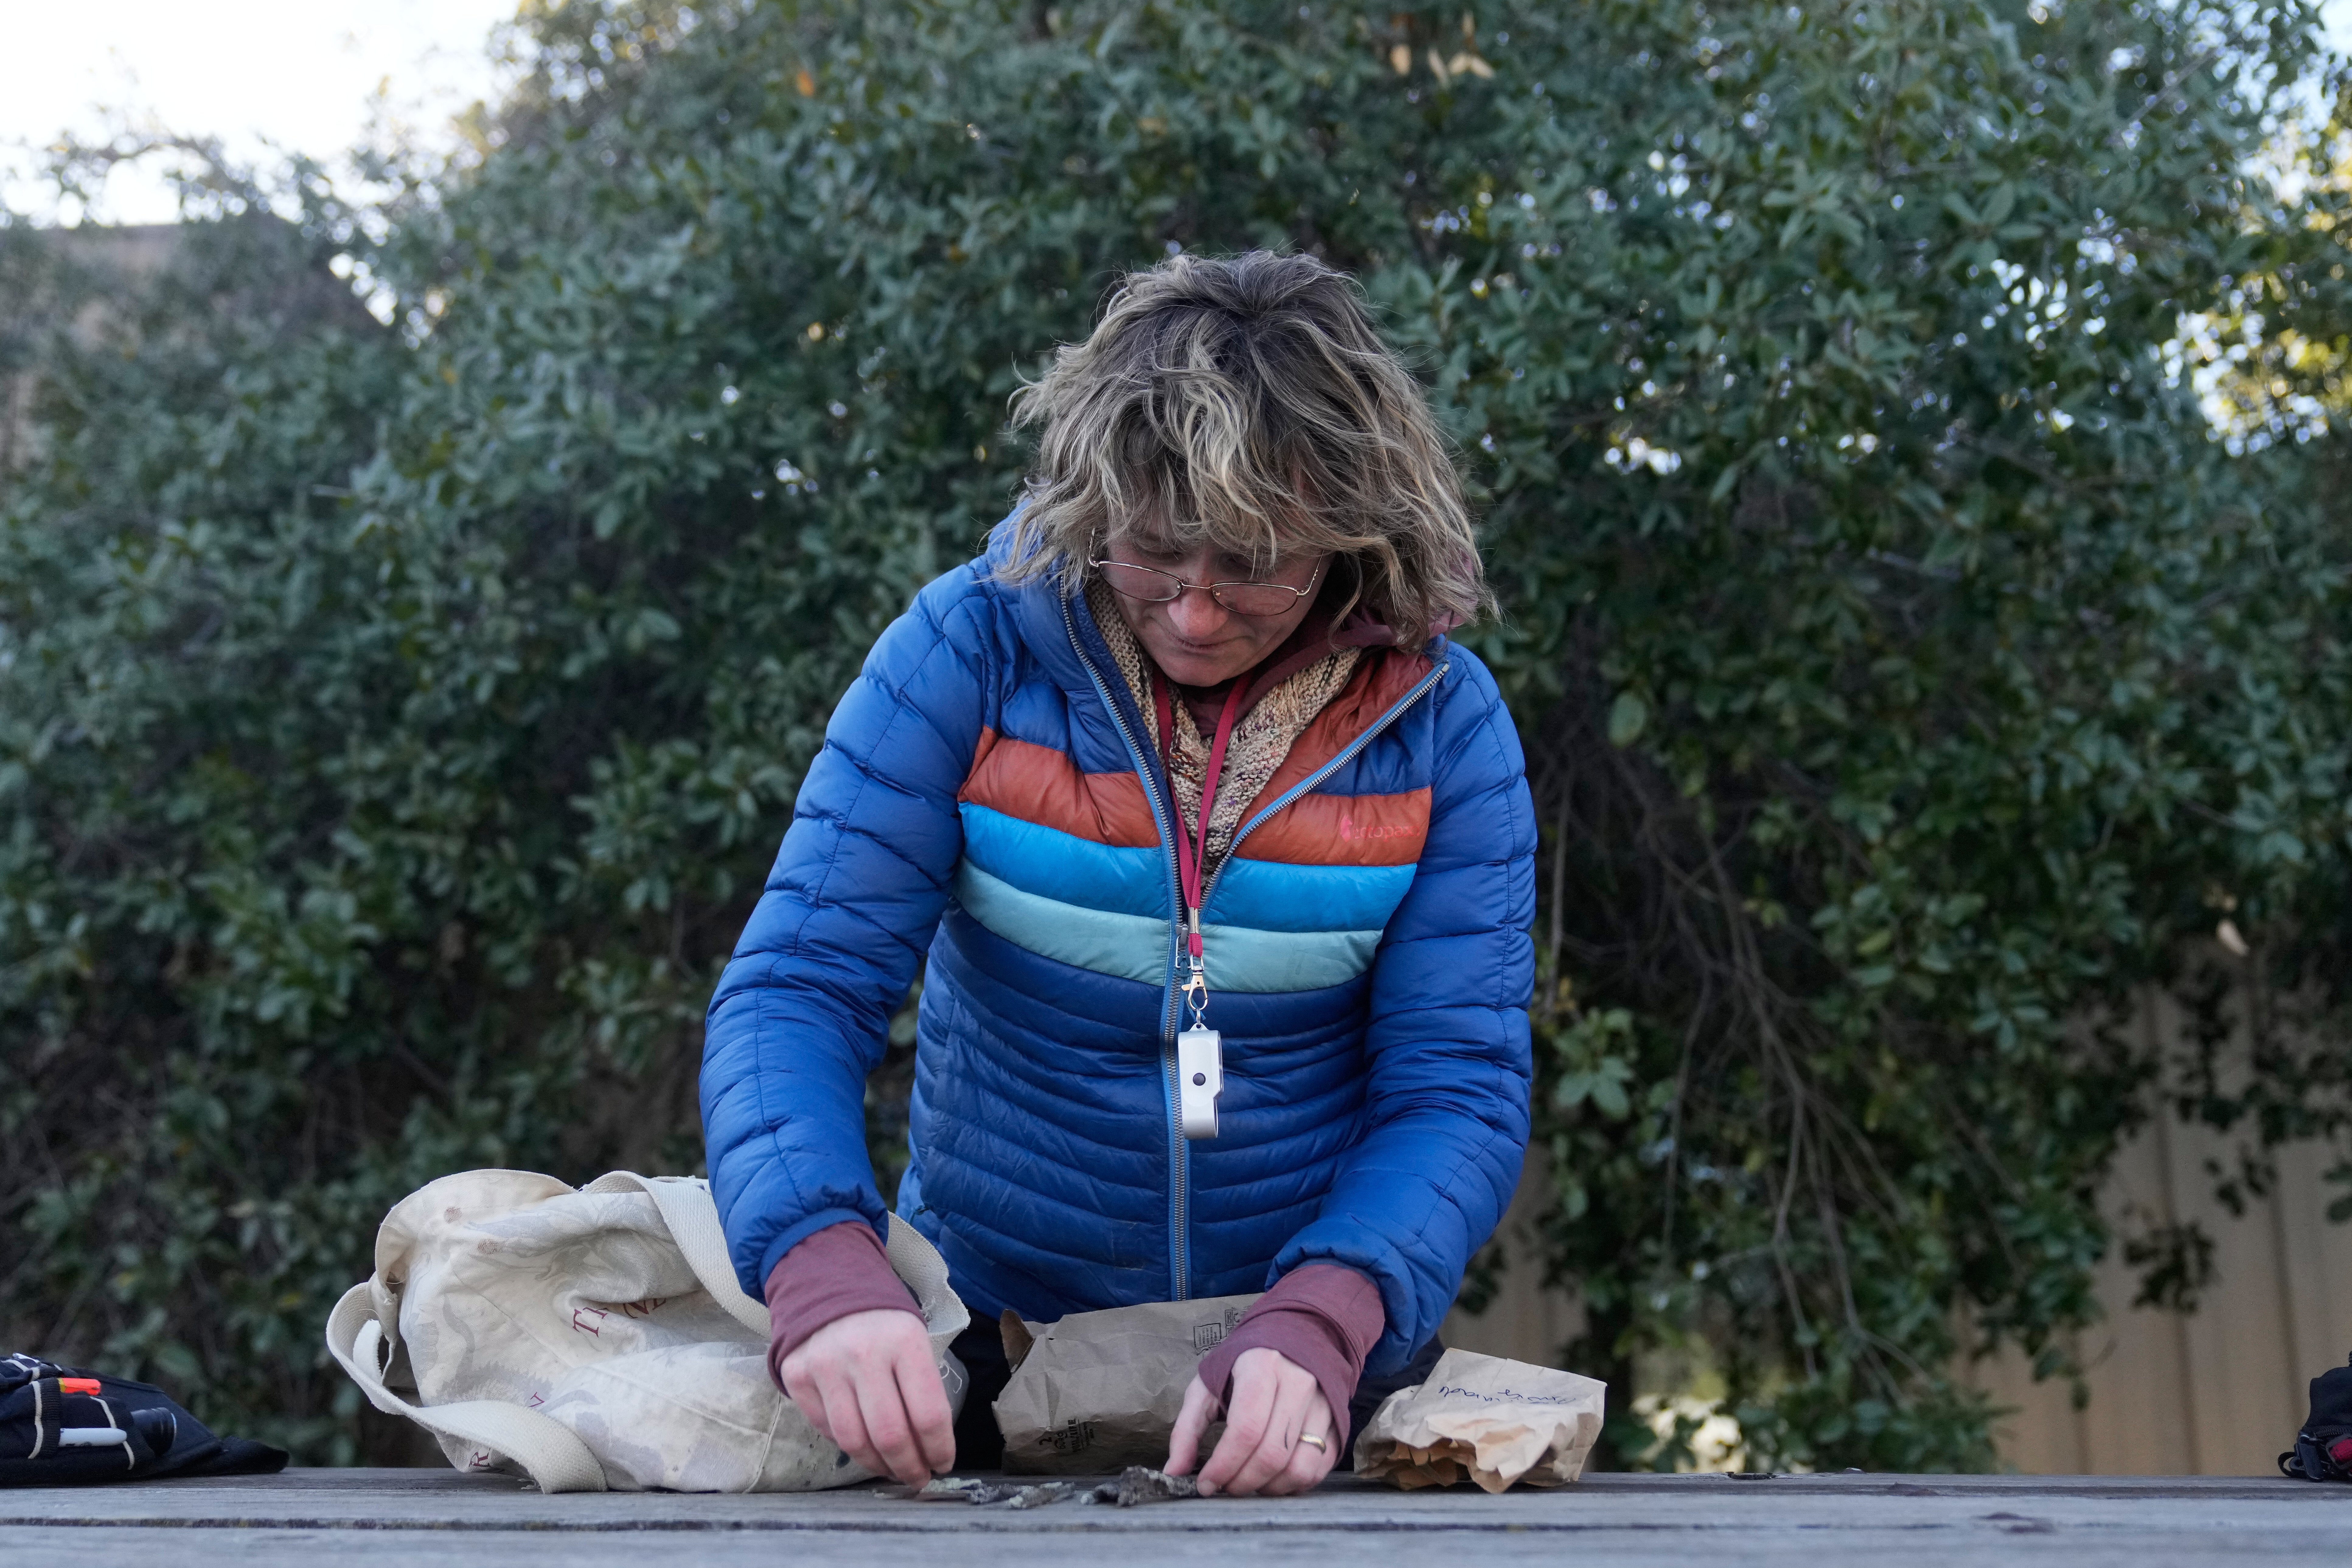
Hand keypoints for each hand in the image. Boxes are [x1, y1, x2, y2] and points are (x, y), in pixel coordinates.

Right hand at [778, 1307, 954, 1486]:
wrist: (826, 1284)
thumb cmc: (881, 1320)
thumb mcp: (913, 1339)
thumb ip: (922, 1386)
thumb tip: (930, 1446)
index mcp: (904, 1340)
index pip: (928, 1414)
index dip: (939, 1449)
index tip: (943, 1464)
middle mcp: (863, 1353)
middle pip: (890, 1435)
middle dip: (909, 1467)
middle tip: (918, 1478)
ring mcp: (825, 1366)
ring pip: (854, 1441)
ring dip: (877, 1466)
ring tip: (892, 1470)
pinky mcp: (797, 1376)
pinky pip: (825, 1429)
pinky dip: (847, 1446)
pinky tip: (862, 1446)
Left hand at [1164, 1346, 1338, 1496]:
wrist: (1295, 1337)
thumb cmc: (1243, 1365)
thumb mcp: (1207, 1385)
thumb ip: (1187, 1428)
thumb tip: (1172, 1472)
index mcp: (1262, 1367)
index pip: (1246, 1429)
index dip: (1224, 1465)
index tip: (1206, 1484)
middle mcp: (1299, 1384)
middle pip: (1273, 1453)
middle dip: (1242, 1482)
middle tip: (1224, 1488)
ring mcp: (1323, 1404)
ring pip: (1299, 1467)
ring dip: (1268, 1489)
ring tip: (1247, 1483)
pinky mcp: (1337, 1423)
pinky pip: (1318, 1469)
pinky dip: (1292, 1486)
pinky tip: (1272, 1479)